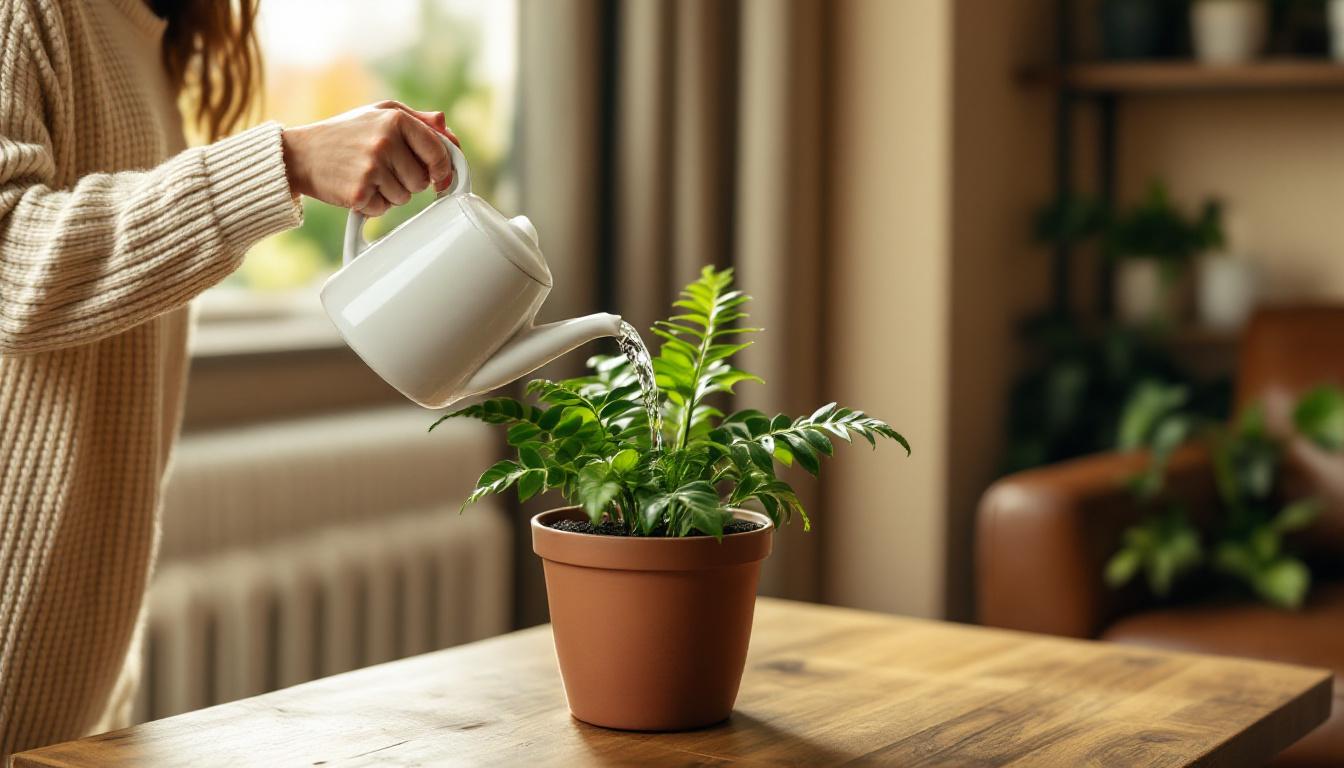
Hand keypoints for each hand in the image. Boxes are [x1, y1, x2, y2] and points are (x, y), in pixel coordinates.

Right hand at [281, 101, 460, 216]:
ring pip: (405, 198)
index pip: (438, 151)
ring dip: (391, 193)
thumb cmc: (345, 133)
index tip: (441, 177)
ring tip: (368, 176)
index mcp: (396, 119)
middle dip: (409, 181)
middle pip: (422, 180)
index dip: (444, 169)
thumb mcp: (380, 114)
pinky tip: (358, 187)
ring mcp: (372, 168)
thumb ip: (417, 120)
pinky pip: (383, 208)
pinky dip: (373, 204)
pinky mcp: (359, 192)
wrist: (301, 154)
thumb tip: (447, 128)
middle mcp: (385, 142)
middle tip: (385, 169)